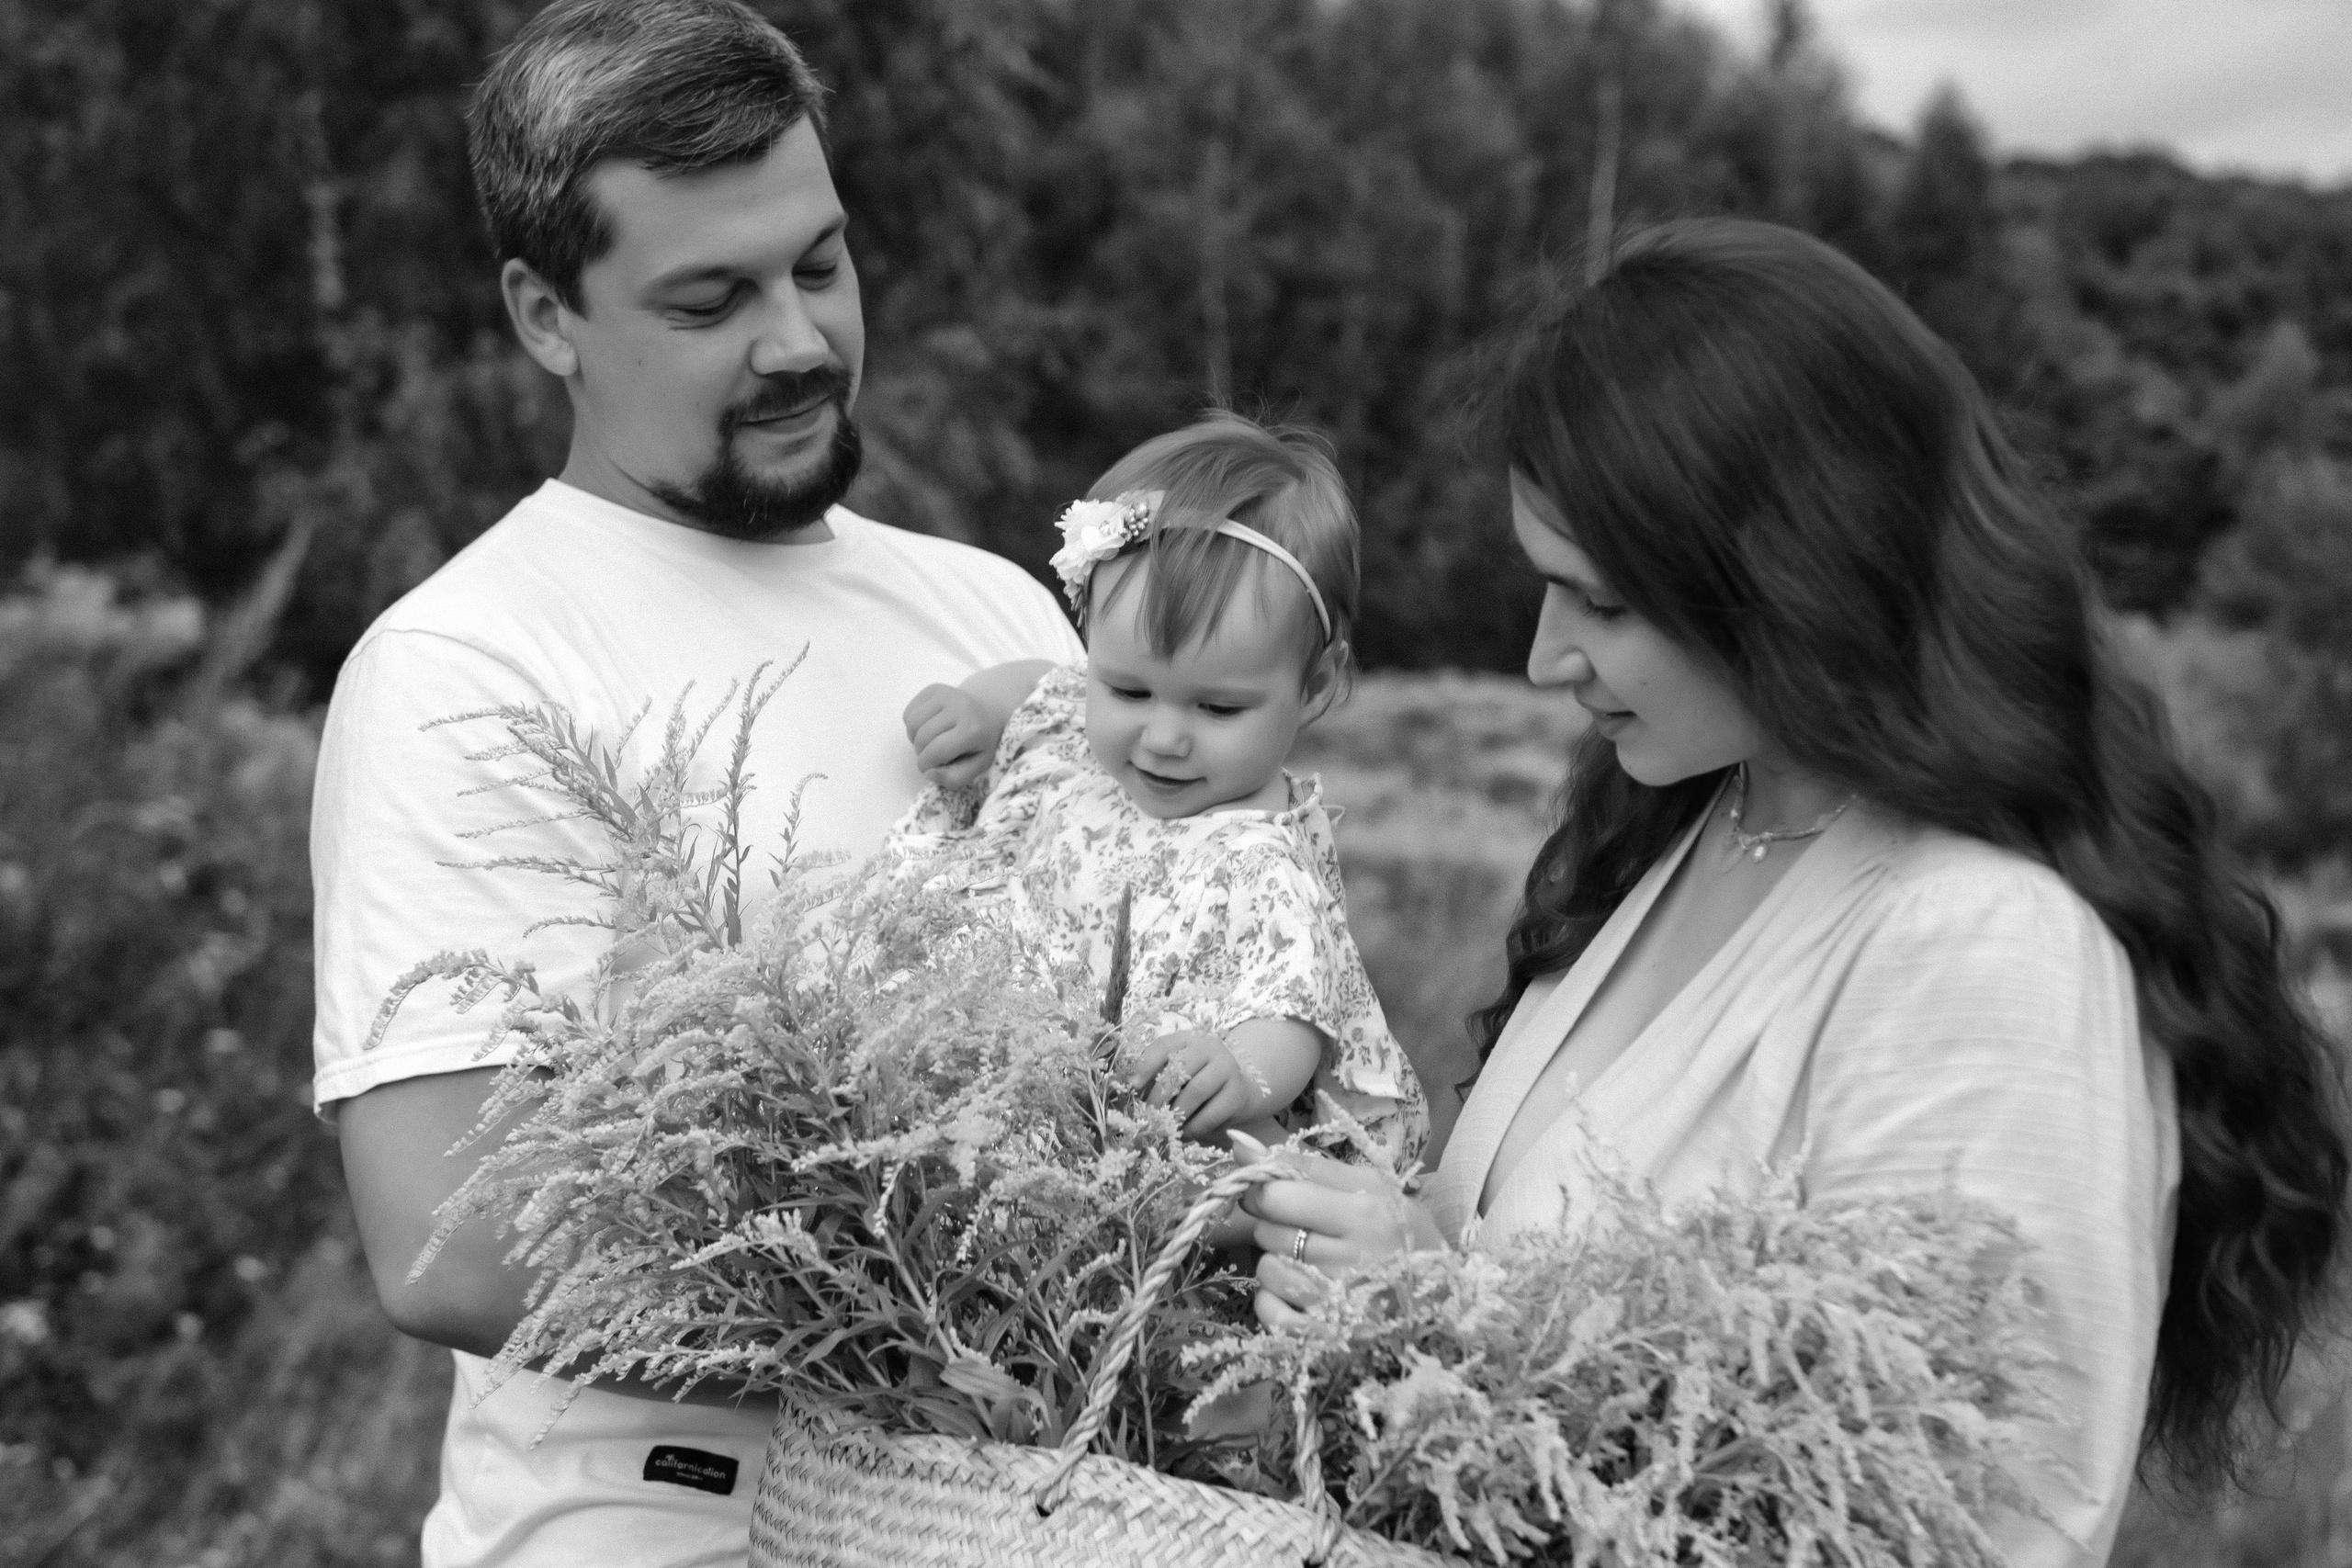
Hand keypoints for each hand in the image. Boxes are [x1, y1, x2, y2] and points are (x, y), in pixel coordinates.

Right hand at [902, 684, 997, 788]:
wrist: (990, 710)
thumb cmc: (983, 742)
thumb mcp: (978, 765)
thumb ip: (955, 778)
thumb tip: (929, 773)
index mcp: (972, 729)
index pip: (935, 752)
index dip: (927, 765)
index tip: (932, 768)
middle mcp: (959, 706)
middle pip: (921, 738)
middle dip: (922, 753)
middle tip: (934, 755)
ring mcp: (945, 693)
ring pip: (911, 723)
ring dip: (915, 738)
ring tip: (930, 741)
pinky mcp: (933, 689)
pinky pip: (909, 712)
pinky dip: (913, 725)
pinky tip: (928, 727)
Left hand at [1124, 1030, 1255, 1141]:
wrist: (1237, 1092)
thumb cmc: (1196, 1082)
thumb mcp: (1176, 1073)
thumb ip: (1155, 1078)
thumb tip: (1130, 1093)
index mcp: (1187, 1039)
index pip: (1163, 1046)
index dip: (1145, 1065)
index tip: (1132, 1086)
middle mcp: (1209, 1047)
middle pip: (1180, 1069)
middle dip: (1160, 1095)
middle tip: (1149, 1114)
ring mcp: (1227, 1068)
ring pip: (1196, 1091)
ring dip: (1177, 1113)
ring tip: (1166, 1126)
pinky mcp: (1237, 1092)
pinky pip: (1211, 1113)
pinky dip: (1194, 1127)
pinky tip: (1184, 1133)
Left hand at [1234, 1138, 1442, 1328]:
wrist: (1442, 1298)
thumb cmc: (1400, 1232)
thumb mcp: (1368, 1187)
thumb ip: (1305, 1164)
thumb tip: (1238, 1142)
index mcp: (1363, 1214)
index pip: (1274, 1195)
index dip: (1265, 1191)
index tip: (1279, 1195)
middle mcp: (1349, 1261)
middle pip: (1267, 1232)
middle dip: (1278, 1227)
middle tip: (1310, 1231)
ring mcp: (1336, 1306)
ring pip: (1266, 1271)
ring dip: (1278, 1264)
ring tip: (1311, 1263)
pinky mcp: (1324, 1338)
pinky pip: (1269, 1313)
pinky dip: (1273, 1301)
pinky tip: (1301, 1293)